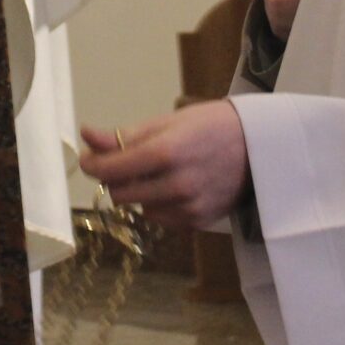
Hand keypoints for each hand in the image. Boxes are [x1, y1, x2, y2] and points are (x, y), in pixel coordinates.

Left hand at [78, 104, 249, 230]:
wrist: (258, 146)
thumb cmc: (208, 126)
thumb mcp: (166, 122)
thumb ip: (124, 135)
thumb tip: (86, 135)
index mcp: (166, 152)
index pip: (112, 169)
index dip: (92, 165)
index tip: (87, 159)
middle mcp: (177, 184)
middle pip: (120, 193)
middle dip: (116, 178)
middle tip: (126, 162)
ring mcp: (188, 206)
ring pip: (139, 208)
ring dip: (138, 193)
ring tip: (159, 172)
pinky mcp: (198, 222)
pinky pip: (161, 218)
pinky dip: (158, 204)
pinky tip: (175, 186)